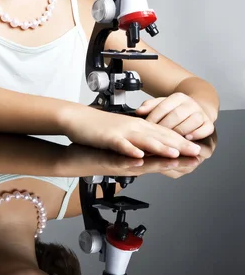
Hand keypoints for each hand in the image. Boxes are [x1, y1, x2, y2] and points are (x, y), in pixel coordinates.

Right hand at [61, 104, 202, 158]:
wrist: (76, 118)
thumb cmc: (98, 127)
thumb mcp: (123, 131)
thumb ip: (137, 137)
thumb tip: (150, 146)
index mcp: (138, 125)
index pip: (164, 134)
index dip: (182, 142)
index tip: (197, 150)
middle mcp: (134, 126)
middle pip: (160, 136)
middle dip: (180, 145)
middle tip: (197, 152)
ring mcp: (121, 131)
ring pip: (144, 139)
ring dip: (160, 146)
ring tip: (175, 154)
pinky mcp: (108, 137)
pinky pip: (121, 144)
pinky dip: (130, 150)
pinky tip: (138, 156)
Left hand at [135, 93, 214, 140]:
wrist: (199, 108)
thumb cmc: (176, 110)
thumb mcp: (163, 104)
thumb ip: (150, 106)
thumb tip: (138, 111)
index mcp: (177, 97)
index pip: (163, 107)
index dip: (153, 118)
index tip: (146, 127)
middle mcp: (190, 104)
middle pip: (176, 115)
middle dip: (165, 127)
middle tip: (155, 137)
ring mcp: (201, 113)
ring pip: (192, 121)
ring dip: (180, 130)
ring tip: (171, 139)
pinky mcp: (209, 123)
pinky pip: (205, 129)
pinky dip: (197, 134)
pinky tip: (188, 138)